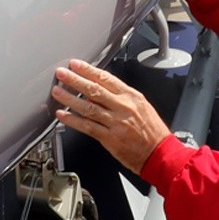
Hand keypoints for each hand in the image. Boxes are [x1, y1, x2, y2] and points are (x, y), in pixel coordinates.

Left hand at [51, 59, 170, 173]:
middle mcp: (123, 107)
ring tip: (57, 92)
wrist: (161, 154)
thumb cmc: (152, 132)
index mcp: (131, 96)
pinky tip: (62, 115)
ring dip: (69, 98)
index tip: (76, 64)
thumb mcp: (142, 106)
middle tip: (61, 74)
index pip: (106, 78)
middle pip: (94, 89)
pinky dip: (73, 120)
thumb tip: (100, 89)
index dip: (88, 70)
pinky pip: (87, 127)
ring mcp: (115, 123)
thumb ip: (121, 97)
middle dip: (75, 80)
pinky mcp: (109, 138)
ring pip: (88, 107)